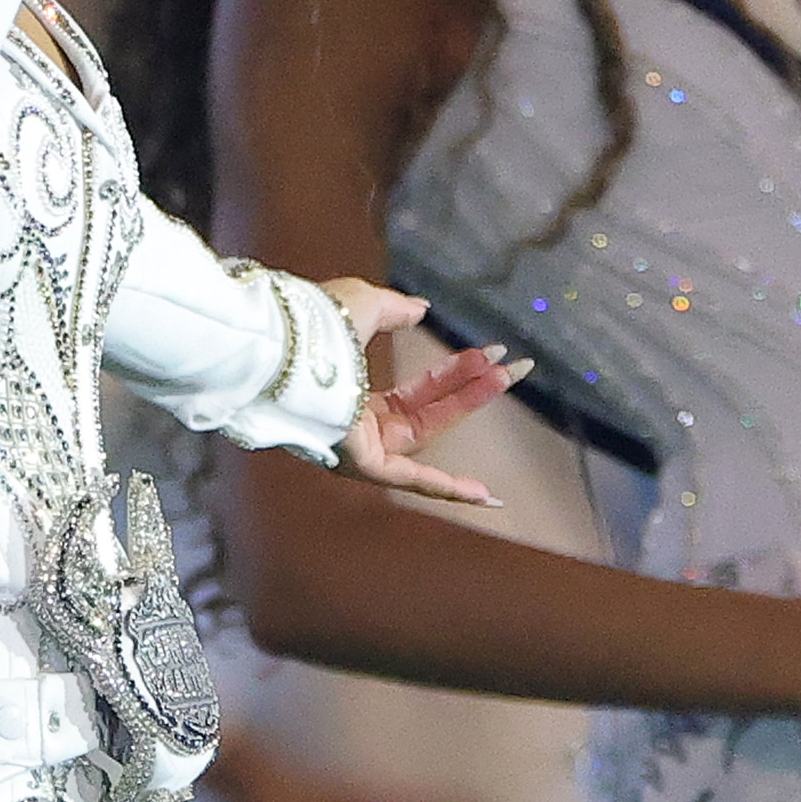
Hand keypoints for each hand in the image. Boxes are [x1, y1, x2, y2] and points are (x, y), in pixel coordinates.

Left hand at [322, 276, 525, 506]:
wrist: (285, 345)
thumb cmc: (314, 324)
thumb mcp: (364, 305)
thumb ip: (395, 310)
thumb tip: (421, 309)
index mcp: (353, 389)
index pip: (414, 390)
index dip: (452, 373)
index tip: (488, 354)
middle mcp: (358, 421)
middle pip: (429, 409)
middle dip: (472, 387)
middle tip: (515, 366)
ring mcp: (361, 445)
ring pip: (428, 430)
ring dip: (469, 404)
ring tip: (508, 376)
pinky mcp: (364, 464)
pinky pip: (413, 480)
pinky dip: (449, 488)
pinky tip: (486, 496)